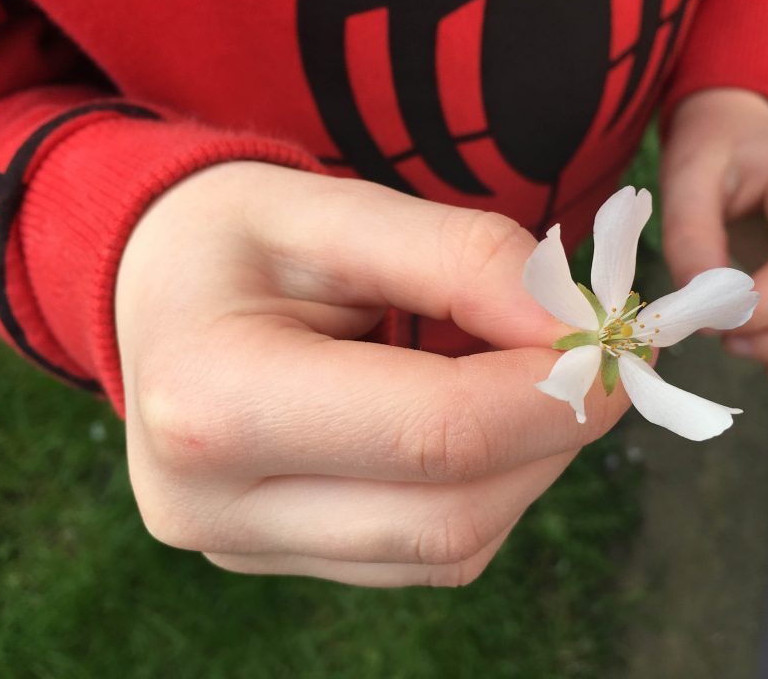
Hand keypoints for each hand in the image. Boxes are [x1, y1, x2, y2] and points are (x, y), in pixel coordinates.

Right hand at [114, 161, 629, 586]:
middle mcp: (215, 505)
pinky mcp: (276, 559)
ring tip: (528, 377)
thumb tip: (576, 329)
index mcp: (215, 401)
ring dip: (526, 466)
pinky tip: (474, 418)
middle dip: (554, 438)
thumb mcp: (336, 208)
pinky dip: (483, 489)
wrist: (147, 287)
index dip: (556, 394)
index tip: (620, 341)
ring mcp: (243, 547)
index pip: (436, 434)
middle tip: (601, 361)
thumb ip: (463, 259)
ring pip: (448, 547)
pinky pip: (424, 553)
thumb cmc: (231, 234)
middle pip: (451, 515)